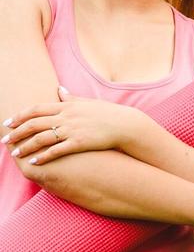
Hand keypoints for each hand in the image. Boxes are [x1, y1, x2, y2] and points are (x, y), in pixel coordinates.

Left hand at [1, 87, 135, 164]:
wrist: (123, 124)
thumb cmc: (105, 113)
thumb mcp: (85, 102)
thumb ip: (69, 97)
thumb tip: (58, 88)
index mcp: (66, 106)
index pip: (36, 109)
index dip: (20, 116)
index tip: (8, 122)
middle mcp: (66, 116)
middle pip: (35, 123)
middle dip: (17, 132)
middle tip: (4, 140)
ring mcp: (72, 129)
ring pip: (42, 137)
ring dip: (26, 146)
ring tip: (15, 154)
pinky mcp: (79, 143)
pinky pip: (57, 150)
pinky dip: (43, 156)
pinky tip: (34, 162)